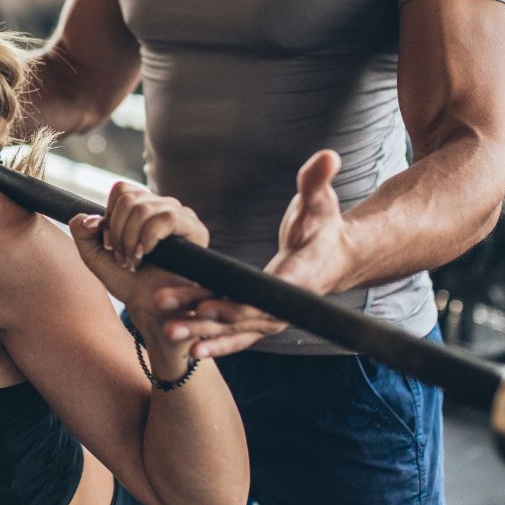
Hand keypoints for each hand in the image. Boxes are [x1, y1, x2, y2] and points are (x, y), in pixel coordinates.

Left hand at [68, 183, 208, 365]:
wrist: (150, 306)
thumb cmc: (128, 281)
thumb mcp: (96, 257)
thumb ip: (83, 234)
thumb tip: (86, 217)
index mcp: (142, 206)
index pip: (122, 190)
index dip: (110, 217)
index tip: (110, 244)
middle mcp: (162, 205)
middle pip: (129, 199)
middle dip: (118, 232)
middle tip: (122, 257)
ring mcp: (180, 215)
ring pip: (144, 209)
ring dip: (131, 240)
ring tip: (134, 261)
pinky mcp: (195, 229)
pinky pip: (167, 218)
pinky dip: (148, 238)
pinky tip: (146, 255)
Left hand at [155, 149, 352, 357]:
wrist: (335, 258)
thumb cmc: (322, 226)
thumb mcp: (321, 201)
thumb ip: (317, 181)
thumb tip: (327, 156)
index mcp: (297, 277)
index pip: (261, 295)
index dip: (233, 302)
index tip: (204, 305)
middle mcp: (284, 304)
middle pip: (240, 317)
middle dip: (204, 320)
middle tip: (169, 321)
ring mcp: (274, 316)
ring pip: (235, 330)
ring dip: (202, 334)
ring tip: (169, 332)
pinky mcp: (264, 319)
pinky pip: (237, 335)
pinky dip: (216, 342)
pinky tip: (191, 348)